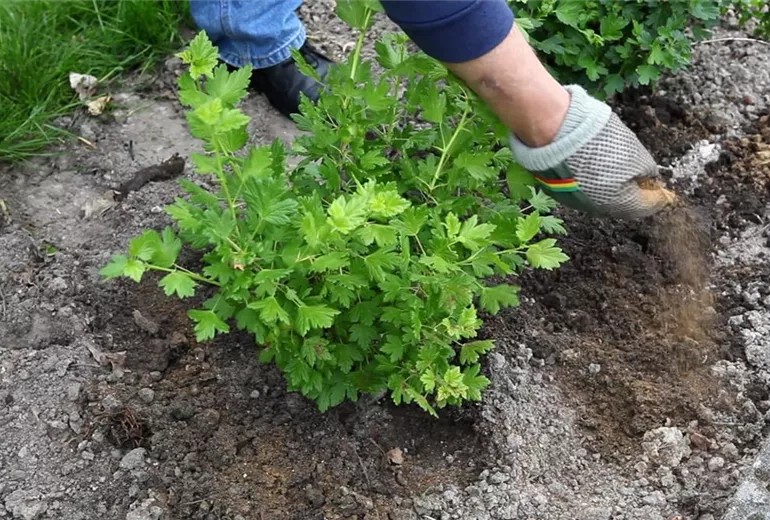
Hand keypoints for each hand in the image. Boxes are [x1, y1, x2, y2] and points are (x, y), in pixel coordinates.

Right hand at [508, 86, 675, 218]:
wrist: (556, 134)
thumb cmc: (601, 144)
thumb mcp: (636, 154)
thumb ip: (648, 172)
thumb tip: (650, 180)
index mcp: (622, 204)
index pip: (648, 206)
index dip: (660, 197)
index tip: (667, 192)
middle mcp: (600, 210)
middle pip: (623, 206)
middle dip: (634, 194)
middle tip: (641, 180)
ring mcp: (577, 203)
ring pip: (601, 199)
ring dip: (612, 189)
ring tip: (616, 172)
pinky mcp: (559, 193)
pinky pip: (583, 192)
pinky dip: (592, 183)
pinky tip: (593, 168)